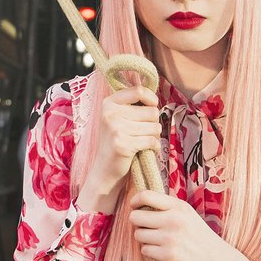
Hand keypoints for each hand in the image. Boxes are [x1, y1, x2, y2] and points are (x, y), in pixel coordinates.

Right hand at [84, 85, 160, 206]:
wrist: (104, 169)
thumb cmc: (116, 142)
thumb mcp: (118, 118)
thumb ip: (132, 105)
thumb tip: (155, 97)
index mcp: (109, 103)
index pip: (139, 91)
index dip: (151, 98)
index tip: (152, 106)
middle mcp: (110, 113)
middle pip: (152, 111)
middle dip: (153, 123)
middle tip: (142, 133)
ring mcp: (116, 129)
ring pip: (155, 127)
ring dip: (154, 136)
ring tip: (141, 142)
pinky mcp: (123, 145)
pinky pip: (152, 141)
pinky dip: (154, 147)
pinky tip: (144, 150)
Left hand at [126, 189, 253, 260]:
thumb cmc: (200, 237)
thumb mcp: (188, 215)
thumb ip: (167, 208)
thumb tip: (139, 204)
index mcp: (179, 206)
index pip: (146, 195)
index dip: (135, 201)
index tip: (135, 207)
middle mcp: (174, 219)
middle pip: (135, 217)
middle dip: (138, 224)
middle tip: (147, 229)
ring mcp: (170, 238)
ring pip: (138, 235)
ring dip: (144, 240)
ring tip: (158, 242)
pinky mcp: (168, 255)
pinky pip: (144, 250)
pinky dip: (150, 252)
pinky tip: (162, 253)